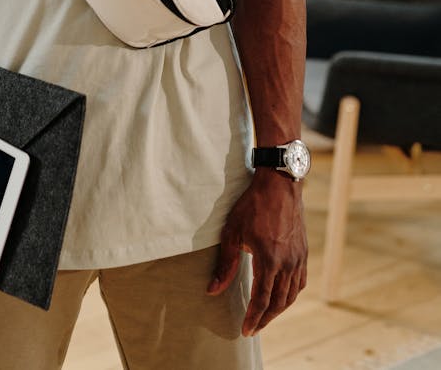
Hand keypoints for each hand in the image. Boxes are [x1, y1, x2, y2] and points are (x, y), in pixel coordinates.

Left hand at [207, 170, 306, 334]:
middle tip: (253, 328)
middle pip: (278, 303)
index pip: (262, 300)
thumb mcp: (232, 232)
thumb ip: (225, 264)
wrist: (279, 185)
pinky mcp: (303, 253)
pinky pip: (300, 282)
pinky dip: (290, 295)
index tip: (245, 331)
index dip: (253, 318)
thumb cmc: (252, 206)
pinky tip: (282, 296)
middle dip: (265, 319)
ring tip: (265, 317)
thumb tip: (212, 290)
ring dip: (278, 310)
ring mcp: (298, 259)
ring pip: (291, 295)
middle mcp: (287, 263)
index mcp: (269, 260)